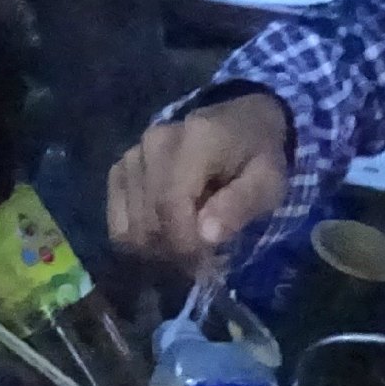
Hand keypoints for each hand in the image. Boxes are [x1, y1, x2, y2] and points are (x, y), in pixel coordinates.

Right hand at [105, 93, 292, 271]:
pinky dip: (139, 238)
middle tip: (202, 260)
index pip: (169, 205)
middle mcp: (153, 144)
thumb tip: (206, 236)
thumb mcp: (268, 182)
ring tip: (186, 246)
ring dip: (156, 249)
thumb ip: (241, 205)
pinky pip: (117, 220)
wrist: (241, 123)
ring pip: (128, 226)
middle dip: (172, 252)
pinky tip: (166, 235)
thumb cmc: (259, 156)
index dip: (183, 245)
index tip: (206, 262)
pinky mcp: (121, 169)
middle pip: (146, 221)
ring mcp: (132, 156)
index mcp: (194, 141)